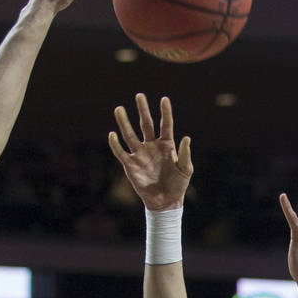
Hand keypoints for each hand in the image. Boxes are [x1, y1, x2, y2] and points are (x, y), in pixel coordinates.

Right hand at [109, 94, 192, 209]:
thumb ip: (185, 154)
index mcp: (167, 145)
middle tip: (139, 96)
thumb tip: (186, 137)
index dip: (165, 112)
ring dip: (124, 122)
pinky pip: (121, 152)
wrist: (165, 201)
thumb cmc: (178, 185)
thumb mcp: (186, 169)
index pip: (165, 124)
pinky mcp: (130, 165)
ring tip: (119, 109)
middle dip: (142, 110)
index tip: (164, 99)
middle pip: (146, 124)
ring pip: (130, 135)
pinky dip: (115, 144)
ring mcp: (140, 154)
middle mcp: (152, 146)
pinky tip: (112, 134)